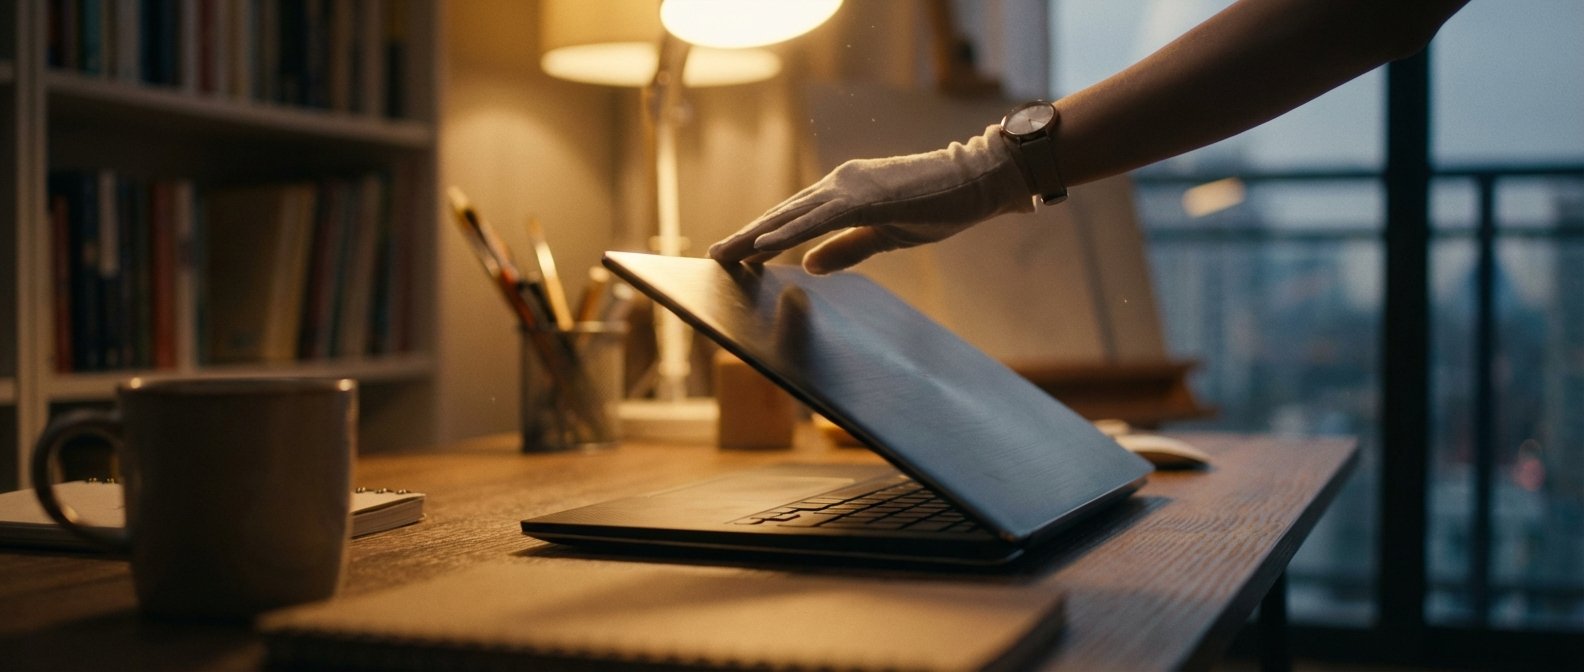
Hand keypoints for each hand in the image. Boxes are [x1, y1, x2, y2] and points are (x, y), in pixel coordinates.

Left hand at [708, 125, 1034, 273]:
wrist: (977, 181)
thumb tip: (806, 265)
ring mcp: (849, 187)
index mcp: (844, 193)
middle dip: (744, 237)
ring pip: (790, 215)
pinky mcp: (863, 197)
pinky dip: (785, 232)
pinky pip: (816, 219)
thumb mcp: (884, 236)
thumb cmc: (937, 205)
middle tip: (712, 257)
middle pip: (781, 214)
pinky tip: (761, 245)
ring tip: (723, 254)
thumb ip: (845, 248)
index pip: (793, 217)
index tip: (734, 253)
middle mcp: (839, 184)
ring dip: (753, 235)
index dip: (761, 235)